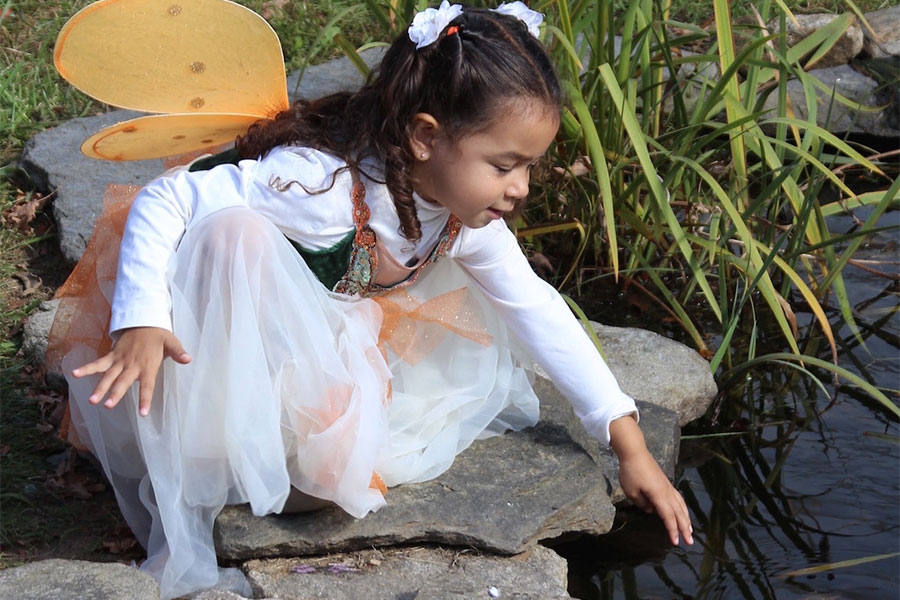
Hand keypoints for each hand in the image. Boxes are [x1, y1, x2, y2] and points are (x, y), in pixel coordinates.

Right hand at [71, 327, 190, 416]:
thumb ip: (178, 352)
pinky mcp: (112, 355)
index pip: (147, 385)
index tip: (143, 413)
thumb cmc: (159, 335)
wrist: (144, 320)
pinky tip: (74, 374)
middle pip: (123, 382)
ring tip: (92, 400)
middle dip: (115, 394)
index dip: (145, 398)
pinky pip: (98, 363)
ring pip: (108, 376)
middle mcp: (132, 364)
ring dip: (100, 387)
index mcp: (148, 364)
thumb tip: (188, 359)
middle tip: (108, 406)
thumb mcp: (171, 342)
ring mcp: (120, 360)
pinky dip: (87, 368)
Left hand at [609, 415, 692, 545]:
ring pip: (681, 505)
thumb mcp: (631, 491)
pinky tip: (682, 512)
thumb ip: (642, 504)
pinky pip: (678, 498)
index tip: (675, 542)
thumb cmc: (631, 471)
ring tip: (690, 530)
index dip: (672, 530)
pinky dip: (682, 508)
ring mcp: (668, 486)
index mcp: (659, 495)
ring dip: (686, 519)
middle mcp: (667, 492)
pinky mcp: (666, 483)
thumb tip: (651, 510)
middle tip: (690, 542)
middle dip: (685, 528)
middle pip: (679, 513)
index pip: (668, 516)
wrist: (635, 452)